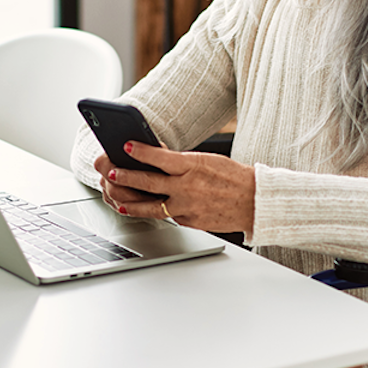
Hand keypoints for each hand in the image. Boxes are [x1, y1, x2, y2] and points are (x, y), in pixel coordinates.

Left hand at [94, 143, 255, 234]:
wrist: (255, 202)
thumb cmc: (233, 177)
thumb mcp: (207, 161)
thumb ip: (181, 162)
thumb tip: (156, 158)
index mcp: (193, 166)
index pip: (161, 158)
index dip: (141, 151)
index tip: (126, 145)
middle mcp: (188, 187)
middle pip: (149, 183)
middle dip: (127, 177)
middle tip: (112, 172)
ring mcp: (187, 207)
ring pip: (152, 207)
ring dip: (132, 203)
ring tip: (119, 200)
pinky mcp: (190, 222)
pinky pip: (169, 217)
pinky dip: (157, 212)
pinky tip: (145, 209)